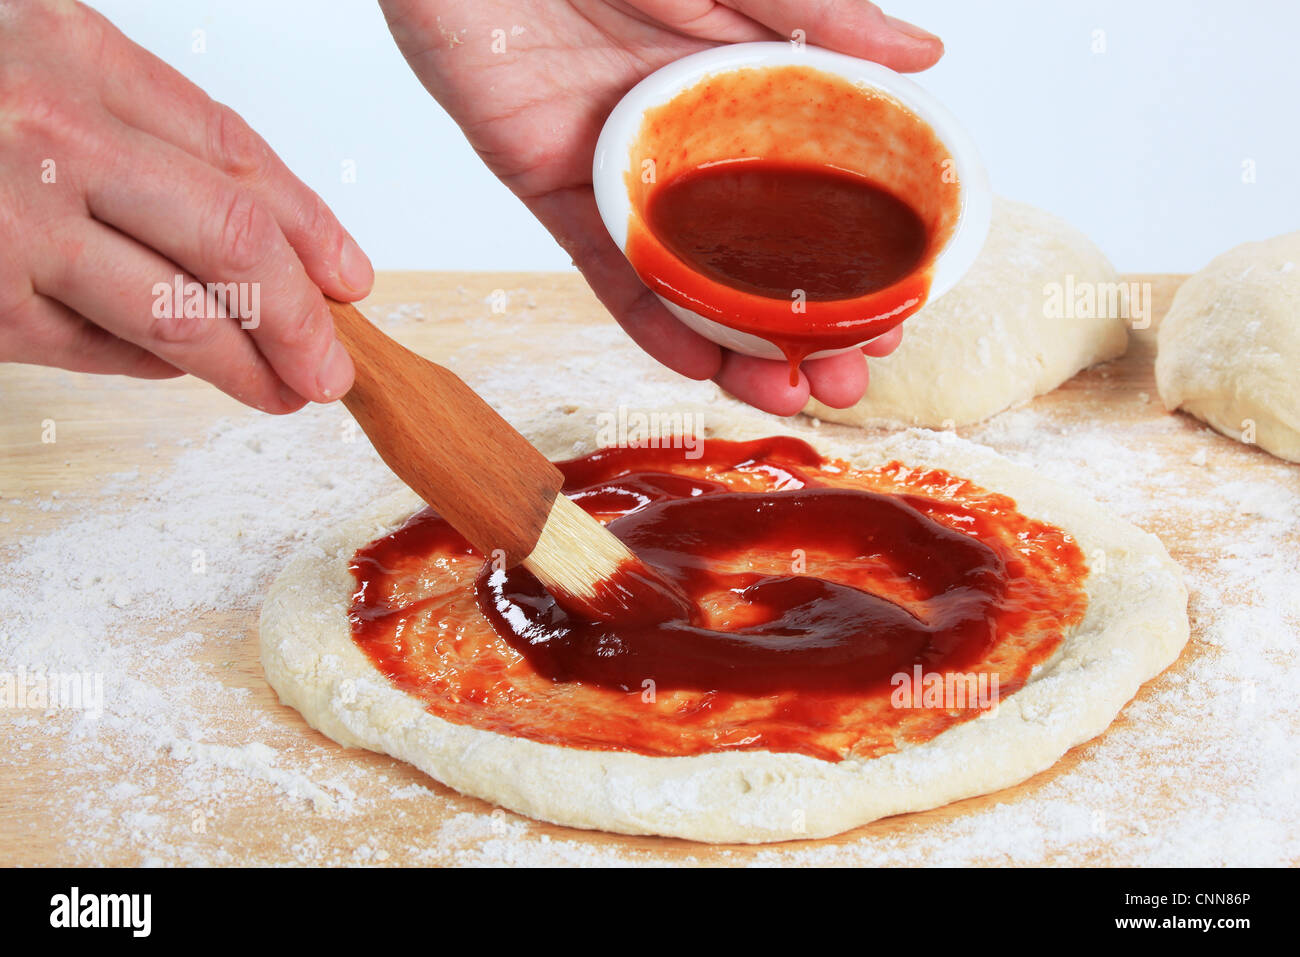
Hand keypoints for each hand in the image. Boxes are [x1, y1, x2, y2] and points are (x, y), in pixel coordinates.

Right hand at [0, 0, 373, 411]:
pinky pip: (95, 347)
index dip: (312, 226)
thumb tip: (264, 225)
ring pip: (175, 313)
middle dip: (301, 314)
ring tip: (287, 392)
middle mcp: (50, 137)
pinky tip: (183, 371)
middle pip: (230, 238)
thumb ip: (139, 126)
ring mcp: (9, 225)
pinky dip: (153, 365)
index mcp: (74, 55)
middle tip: (333, 363)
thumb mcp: (36, 56)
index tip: (351, 279)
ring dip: (246, 365)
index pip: (237, 155)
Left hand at [379, 0, 940, 414]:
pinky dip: (646, 317)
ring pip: (688, 277)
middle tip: (848, 383)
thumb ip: (817, 15)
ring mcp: (624, 171)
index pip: (817, 193)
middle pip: (758, 254)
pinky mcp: (552, 185)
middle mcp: (691, 142)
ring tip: (786, 396)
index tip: (896, 316)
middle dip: (806, 328)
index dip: (858, 260)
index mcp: (743, 90)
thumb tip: (923, 60)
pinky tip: (698, 364)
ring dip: (736, 345)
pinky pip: (604, 265)